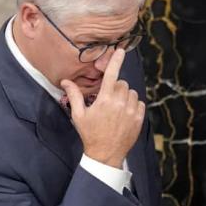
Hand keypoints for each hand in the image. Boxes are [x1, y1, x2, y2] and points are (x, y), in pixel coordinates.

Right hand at [61, 49, 144, 167]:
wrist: (106, 154)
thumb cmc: (90, 134)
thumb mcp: (79, 115)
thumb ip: (74, 95)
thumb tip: (65, 81)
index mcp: (104, 100)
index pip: (111, 75)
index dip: (115, 61)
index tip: (120, 50)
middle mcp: (119, 103)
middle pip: (121, 83)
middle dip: (114, 88)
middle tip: (107, 101)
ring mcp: (131, 111)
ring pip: (131, 92)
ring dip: (124, 96)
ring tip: (116, 109)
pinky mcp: (139, 118)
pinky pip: (139, 102)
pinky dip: (133, 105)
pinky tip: (124, 114)